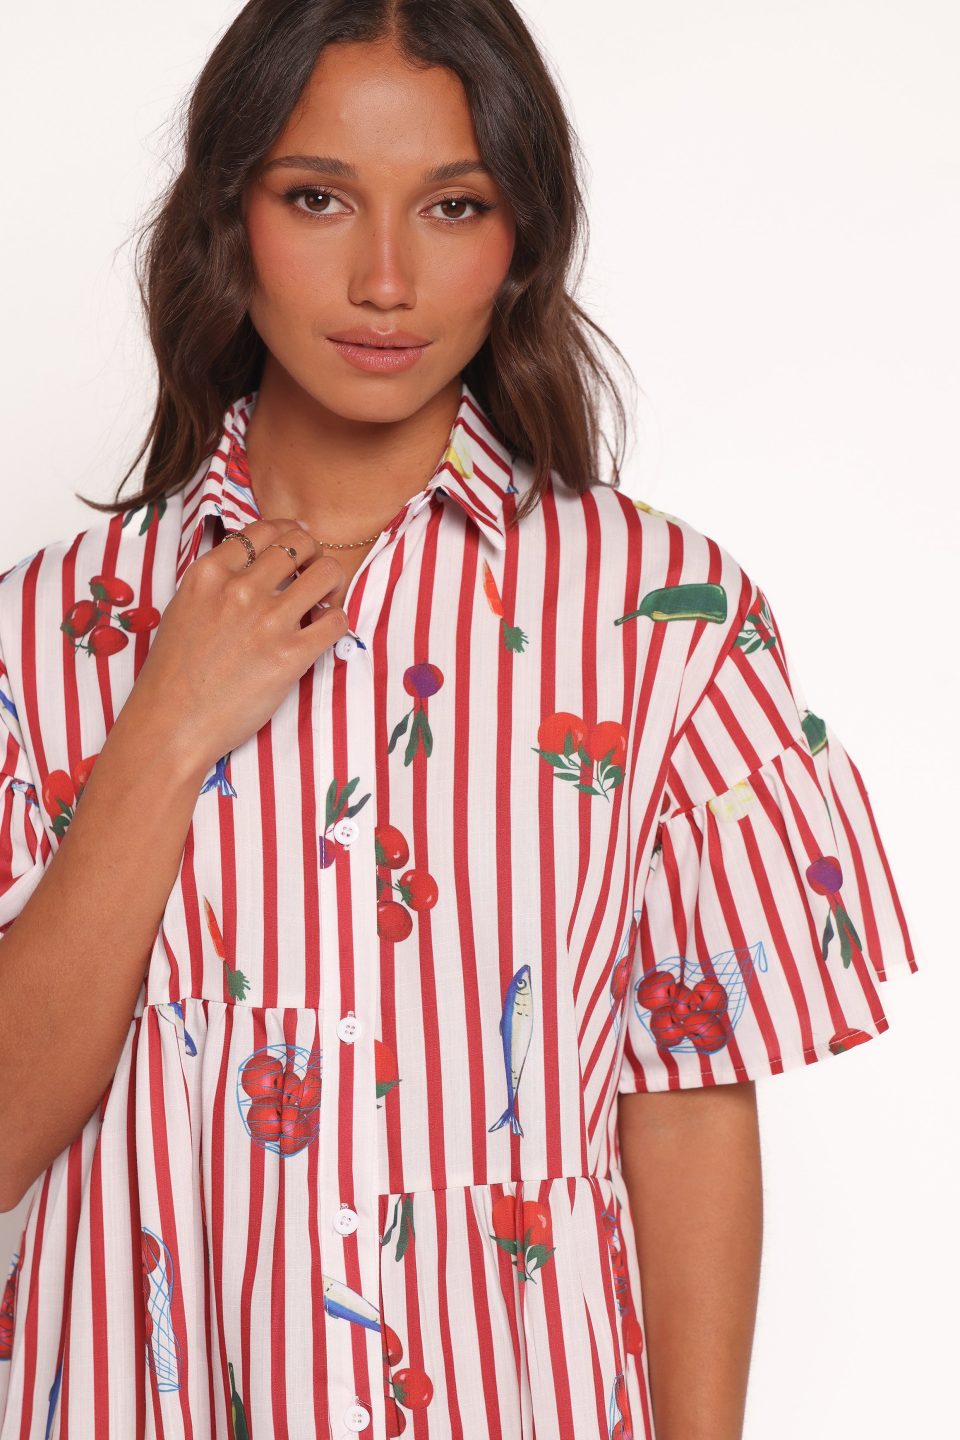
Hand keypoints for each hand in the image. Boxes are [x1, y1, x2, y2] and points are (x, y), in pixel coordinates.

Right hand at [123, 517, 349, 778]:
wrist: (171, 724)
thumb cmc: (174, 673)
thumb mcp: (184, 607)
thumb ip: (216, 580)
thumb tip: (254, 559)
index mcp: (209, 573)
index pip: (264, 529)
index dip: (288, 532)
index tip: (297, 542)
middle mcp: (240, 589)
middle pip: (300, 542)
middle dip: (314, 553)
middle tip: (313, 573)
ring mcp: (267, 621)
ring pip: (326, 573)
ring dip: (333, 582)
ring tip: (325, 599)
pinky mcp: (290, 656)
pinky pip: (335, 621)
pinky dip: (337, 620)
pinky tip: (324, 630)